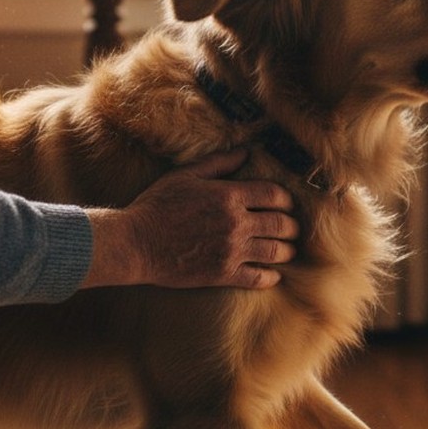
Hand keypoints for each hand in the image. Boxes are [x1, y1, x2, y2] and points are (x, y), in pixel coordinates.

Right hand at [83, 150, 298, 289]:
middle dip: (291, 226)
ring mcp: (231, 251)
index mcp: (229, 196)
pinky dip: (271, 276)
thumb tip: (246, 151)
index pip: (273, 195)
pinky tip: (273, 274)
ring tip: (286, 250)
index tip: (286, 203)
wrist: (136, 243)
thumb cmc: (157, 205)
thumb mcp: (185, 175)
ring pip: (275, 251)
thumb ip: (218, 163)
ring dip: (286, 250)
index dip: (286, 199)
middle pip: (281, 224)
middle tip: (291, 228)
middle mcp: (236, 223)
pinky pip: (258, 277)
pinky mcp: (223, 274)